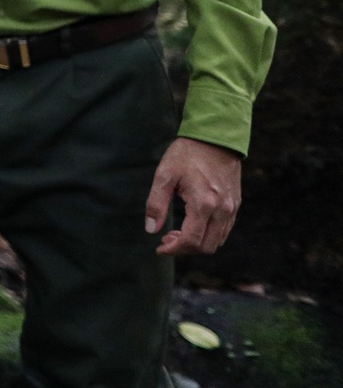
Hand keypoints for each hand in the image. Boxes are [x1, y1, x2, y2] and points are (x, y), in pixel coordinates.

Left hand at [146, 136, 242, 255]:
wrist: (215, 138)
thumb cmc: (187, 154)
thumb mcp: (164, 175)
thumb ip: (156, 204)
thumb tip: (151, 229)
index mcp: (203, 204)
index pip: (191, 241)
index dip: (174, 250)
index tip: (159, 248)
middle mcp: (222, 210)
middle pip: (206, 247)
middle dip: (185, 249)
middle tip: (166, 239)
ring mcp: (232, 208)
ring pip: (217, 241)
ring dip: (197, 243)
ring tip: (177, 233)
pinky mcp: (236, 204)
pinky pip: (224, 230)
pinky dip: (209, 235)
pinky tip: (193, 225)